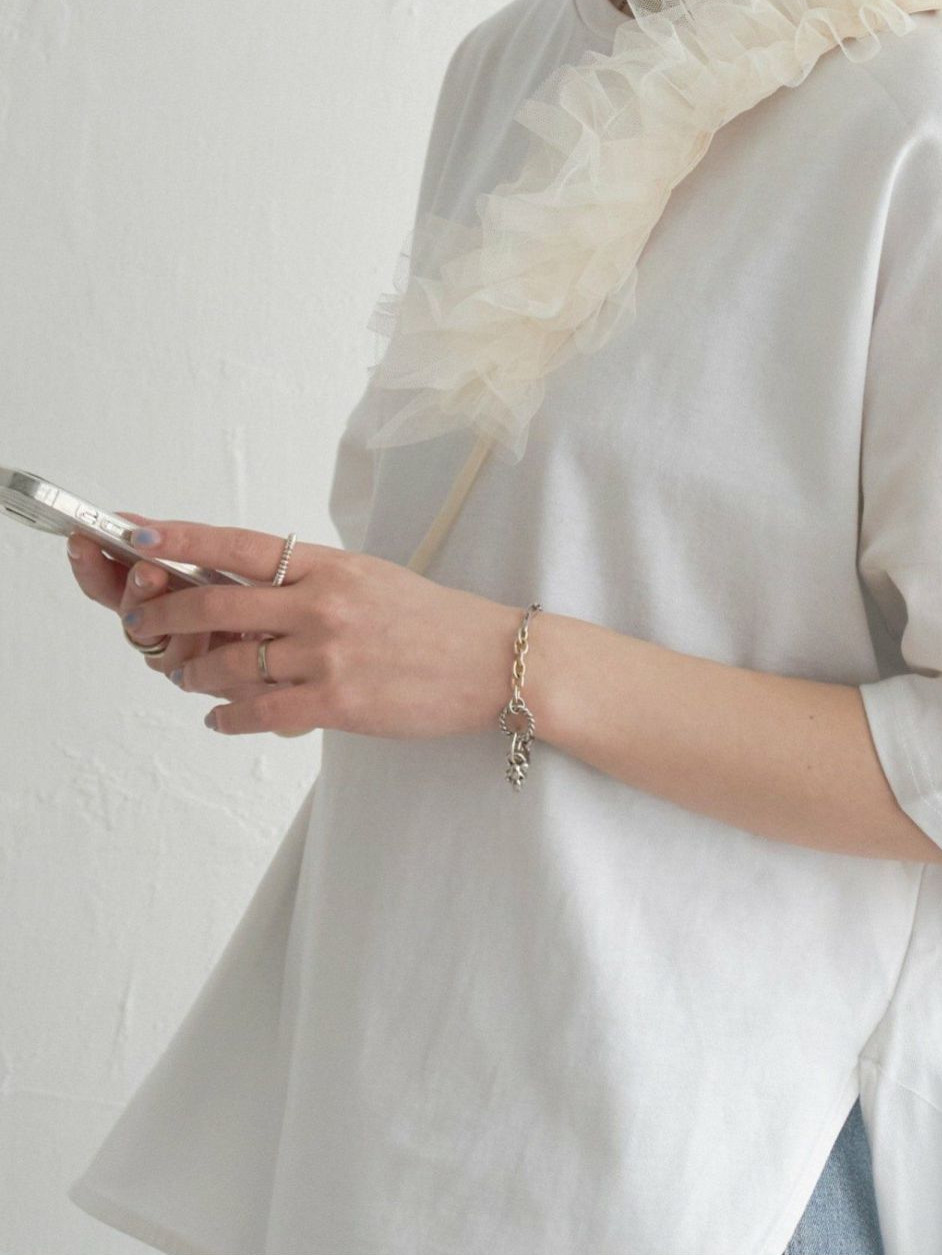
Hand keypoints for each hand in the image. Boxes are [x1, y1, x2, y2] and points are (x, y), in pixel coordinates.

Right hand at [66, 511, 248, 687]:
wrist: (307, 644)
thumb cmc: (264, 597)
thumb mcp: (226, 563)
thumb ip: (178, 547)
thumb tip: (136, 524)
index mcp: (158, 594)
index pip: (110, 581)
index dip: (92, 563)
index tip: (81, 539)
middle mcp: (162, 627)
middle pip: (129, 611)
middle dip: (133, 587)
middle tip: (147, 569)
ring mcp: (180, 656)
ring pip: (155, 641)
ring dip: (168, 616)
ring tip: (192, 599)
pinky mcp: (208, 680)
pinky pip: (189, 668)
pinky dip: (198, 647)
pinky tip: (218, 633)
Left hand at [114, 519, 521, 738]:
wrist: (492, 661)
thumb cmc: (435, 620)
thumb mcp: (372, 579)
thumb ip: (313, 582)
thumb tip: (253, 592)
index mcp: (330, 566)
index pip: (240, 545)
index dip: (181, 539)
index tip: (135, 536)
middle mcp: (322, 604)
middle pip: (217, 605)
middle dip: (166, 614)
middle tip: (142, 620)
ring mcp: (329, 654)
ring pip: (231, 664)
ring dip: (195, 674)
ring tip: (188, 678)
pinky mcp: (338, 703)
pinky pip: (261, 712)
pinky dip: (228, 717)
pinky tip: (219, 718)